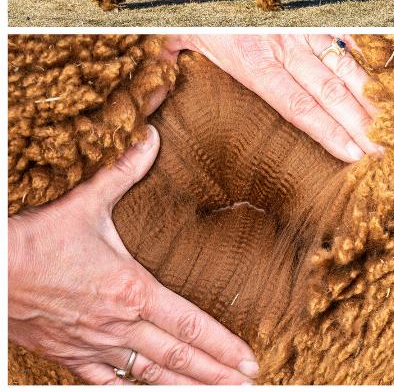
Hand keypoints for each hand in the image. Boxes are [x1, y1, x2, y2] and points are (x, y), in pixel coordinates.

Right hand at [9, 127, 258, 384]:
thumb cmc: (35, 239)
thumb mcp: (85, 202)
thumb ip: (124, 171)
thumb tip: (153, 136)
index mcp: (131, 292)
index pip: (190, 326)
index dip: (223, 346)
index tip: (250, 363)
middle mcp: (118, 326)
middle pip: (177, 359)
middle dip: (215, 375)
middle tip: (248, 387)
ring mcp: (93, 346)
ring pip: (148, 376)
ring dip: (182, 388)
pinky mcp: (68, 354)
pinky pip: (106, 382)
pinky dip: (132, 391)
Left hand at [167, 34, 380, 162]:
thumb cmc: (188, 17)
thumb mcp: (168, 48)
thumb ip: (163, 79)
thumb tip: (143, 119)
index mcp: (252, 63)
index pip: (298, 106)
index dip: (329, 132)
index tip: (354, 153)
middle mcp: (281, 47)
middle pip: (328, 93)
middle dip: (360, 124)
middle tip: (386, 151)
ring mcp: (298, 30)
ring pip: (341, 67)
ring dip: (368, 97)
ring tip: (391, 124)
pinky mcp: (308, 16)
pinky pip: (342, 35)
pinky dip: (365, 56)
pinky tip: (384, 78)